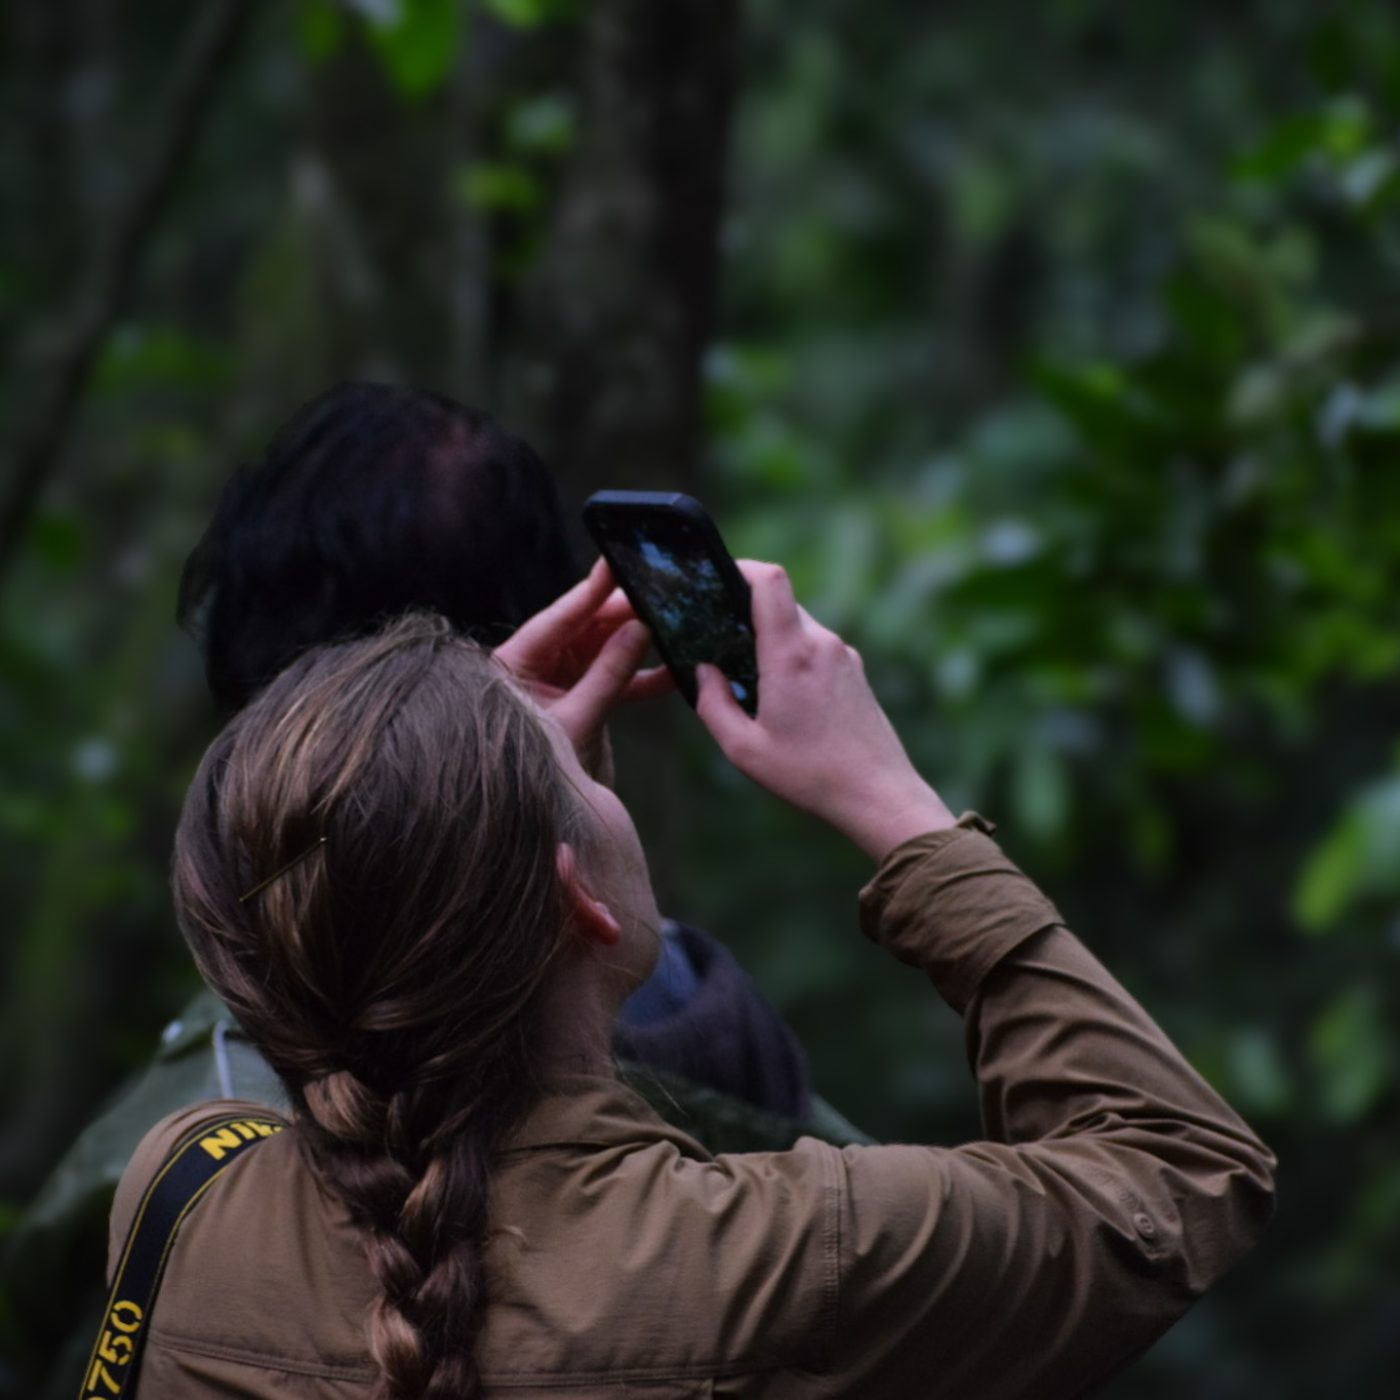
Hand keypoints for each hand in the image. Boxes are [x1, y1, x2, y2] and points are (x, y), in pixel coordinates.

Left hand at [494, 559, 674, 779]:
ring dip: (640, 643)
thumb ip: (607, 675)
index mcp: (516, 662)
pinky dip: (644, 678)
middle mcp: (538, 665)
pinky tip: (675, 673)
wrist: (529, 820)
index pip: (558, 618)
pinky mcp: (585, 701)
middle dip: (624, 613)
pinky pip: (617, 681)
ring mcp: (563, 681)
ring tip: (673, 624)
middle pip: (586, 627)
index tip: (616, 562)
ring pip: (606, 650)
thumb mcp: (574, 721)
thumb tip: (640, 630)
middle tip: (658, 592)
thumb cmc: (533, 768)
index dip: (589, 591)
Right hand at [695, 562, 955, 861]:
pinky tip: (783, 699)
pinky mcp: (855, 672)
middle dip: (747, 615)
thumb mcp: (744, 750)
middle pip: (779, 603)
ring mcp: (844, 656)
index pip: (770, 580)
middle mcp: (821, 644)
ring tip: (750, 681)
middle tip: (720, 642)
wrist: (879, 795)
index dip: (741, 568)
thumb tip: (704, 671)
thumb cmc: (810, 775)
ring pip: (797, 627)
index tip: (717, 579)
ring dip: (771, 642)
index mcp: (791, 654)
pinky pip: (816, 649)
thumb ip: (712, 704)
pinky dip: (793, 659)